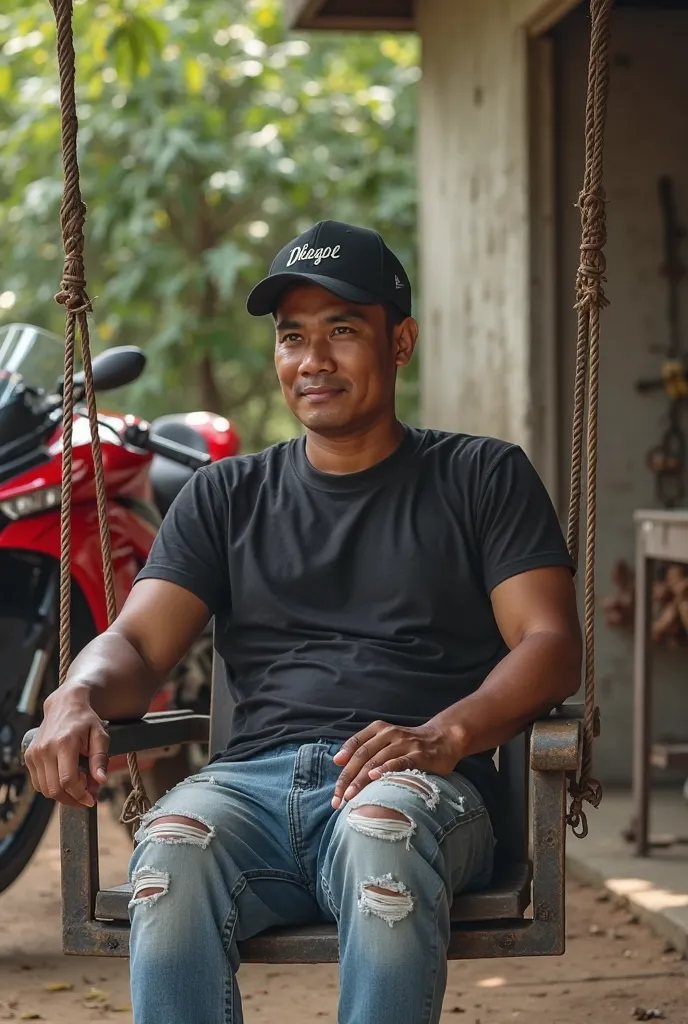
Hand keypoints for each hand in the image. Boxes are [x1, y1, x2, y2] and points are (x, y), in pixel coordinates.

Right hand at [24, 685, 108, 807]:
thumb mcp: (100, 735)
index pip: (68, 780)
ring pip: (45, 789)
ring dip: (62, 795)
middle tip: (87, 795)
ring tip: (78, 786)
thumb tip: (101, 781)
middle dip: (72, 798)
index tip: (92, 800)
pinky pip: (38, 783)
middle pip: (55, 789)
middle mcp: (45, 749)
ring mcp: (34, 754)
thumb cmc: (86, 720)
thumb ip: (100, 758)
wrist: (65, 705)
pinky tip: (65, 780)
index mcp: (64, 743)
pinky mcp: (29, 756)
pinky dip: (52, 787)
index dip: (80, 795)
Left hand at [331, 717, 463, 808]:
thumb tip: (339, 761)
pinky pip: (400, 761)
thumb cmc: (410, 744)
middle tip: (338, 799)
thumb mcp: (387, 739)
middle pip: (363, 755)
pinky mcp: (419, 755)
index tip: (334, 785)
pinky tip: (375, 778)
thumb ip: (366, 748)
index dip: (342, 763)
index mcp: (379, 729)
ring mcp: (404, 744)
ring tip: (351, 796)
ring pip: (377, 760)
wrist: (444, 738)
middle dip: (348, 778)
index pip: (356, 744)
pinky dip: (386, 769)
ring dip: (361, 779)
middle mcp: (389, 734)